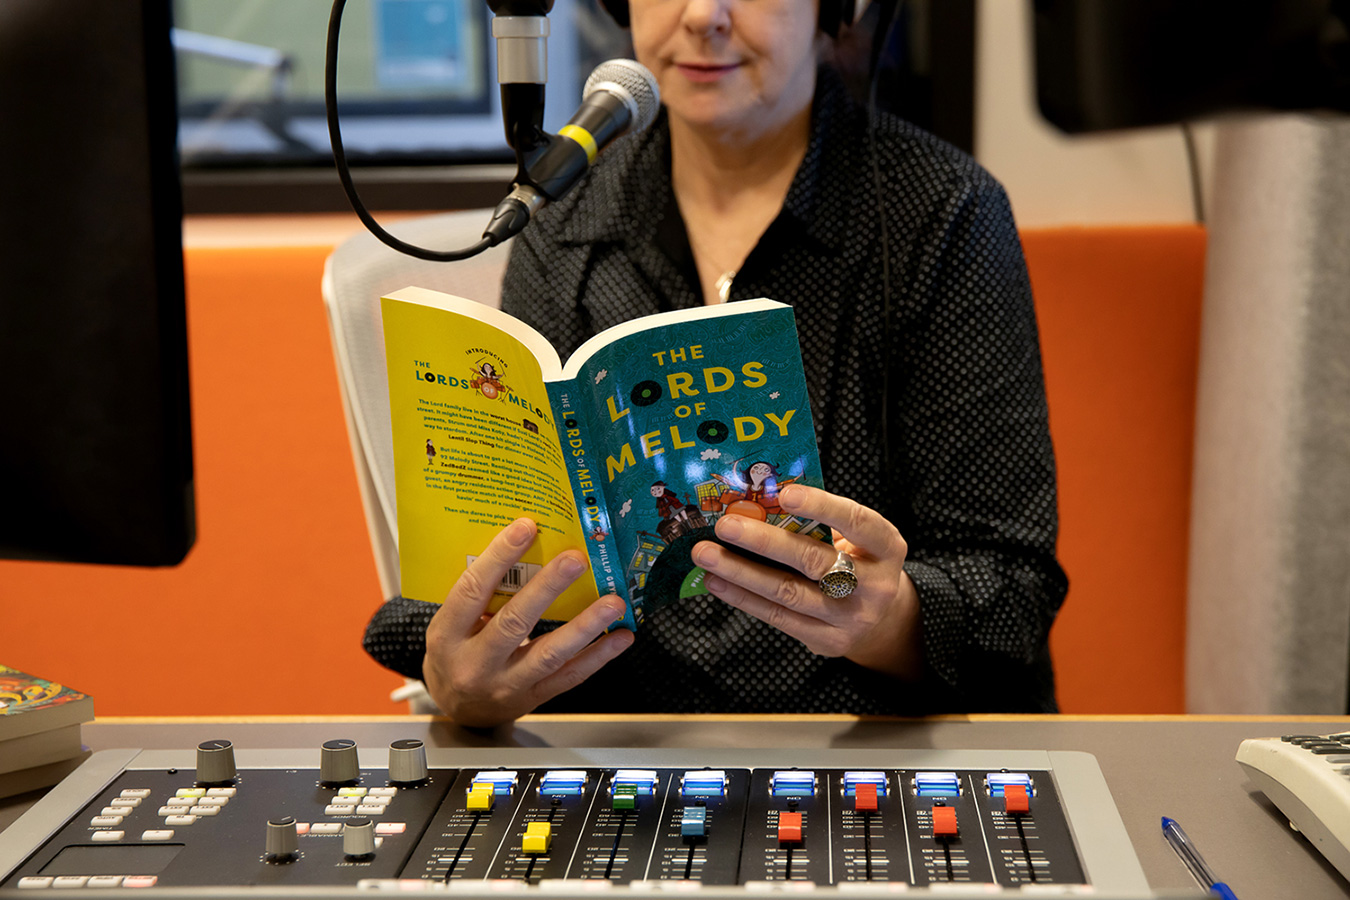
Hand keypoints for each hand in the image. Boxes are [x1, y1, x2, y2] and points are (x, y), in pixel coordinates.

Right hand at [422, 518, 634, 726]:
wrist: (458, 712)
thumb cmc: (456, 654)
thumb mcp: (452, 624)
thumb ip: (481, 595)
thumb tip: (526, 546)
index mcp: (447, 635)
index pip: (472, 591)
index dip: (499, 557)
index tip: (526, 527)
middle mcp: (475, 663)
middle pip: (514, 622)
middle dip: (548, 588)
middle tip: (576, 559)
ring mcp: (506, 685)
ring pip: (549, 654)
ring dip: (585, 625)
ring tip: (613, 602)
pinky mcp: (533, 698)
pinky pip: (569, 676)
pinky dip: (598, 656)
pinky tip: (621, 636)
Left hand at [691, 485, 921, 678]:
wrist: (881, 620)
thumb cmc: (856, 562)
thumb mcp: (853, 539)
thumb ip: (819, 522)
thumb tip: (760, 498)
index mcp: (886, 548)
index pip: (858, 522)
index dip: (822, 507)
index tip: (785, 494)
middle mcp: (875, 586)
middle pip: (814, 561)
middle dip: (764, 541)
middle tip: (726, 525)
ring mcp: (850, 618)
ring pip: (789, 593)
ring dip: (741, 571)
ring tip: (707, 554)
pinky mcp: (826, 640)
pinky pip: (778, 617)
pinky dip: (743, 598)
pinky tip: (717, 581)